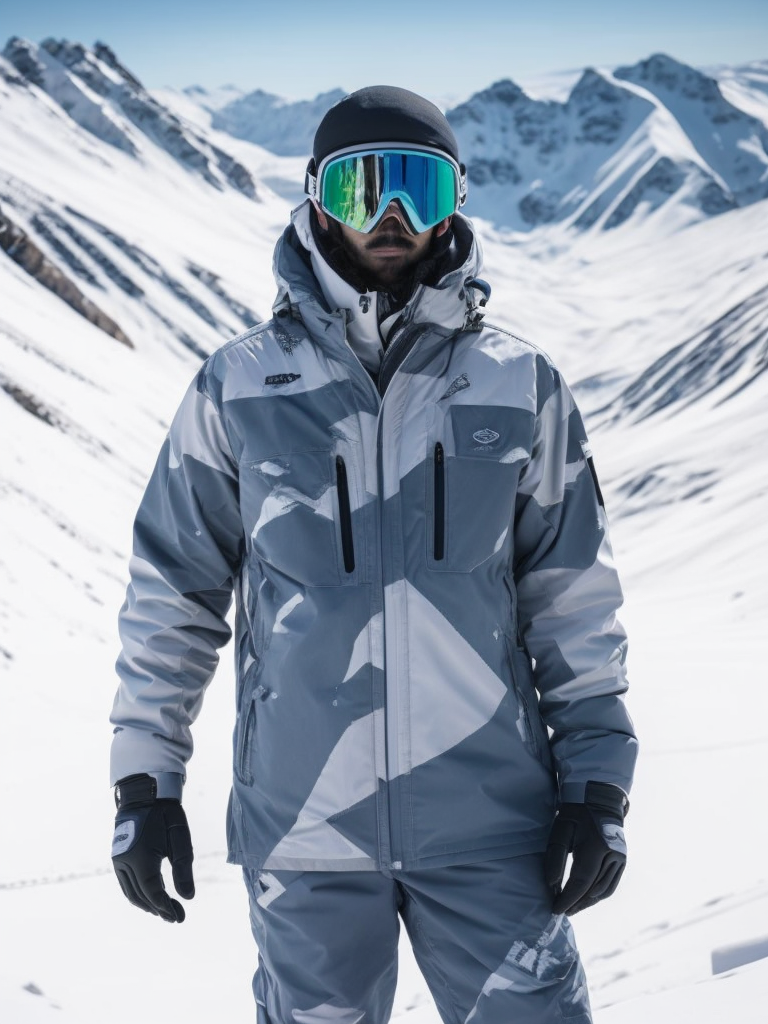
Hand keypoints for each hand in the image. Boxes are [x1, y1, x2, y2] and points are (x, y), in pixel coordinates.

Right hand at [112, 774, 194, 922]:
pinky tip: (152, 897)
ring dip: (147, 905)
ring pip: (131, 893)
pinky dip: (139, 895)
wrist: (143, 794)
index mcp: (141, 857)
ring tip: (165, 910)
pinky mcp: (118, 858)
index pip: (152, 891)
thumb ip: (183, 866)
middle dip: (158, 909)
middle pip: (141, 896)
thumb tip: (188, 897)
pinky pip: (126, 884)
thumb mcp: (180, 836)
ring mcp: (119, 860)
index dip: (165, 907)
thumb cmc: (165, 813)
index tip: (178, 917)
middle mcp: (125, 862)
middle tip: (176, 917)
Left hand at [544, 781, 627, 915]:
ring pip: (603, 890)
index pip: (581, 882)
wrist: (600, 799)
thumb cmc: (576, 813)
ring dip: (587, 902)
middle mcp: (612, 856)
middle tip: (561, 911)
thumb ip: (556, 857)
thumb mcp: (561, 829)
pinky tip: (586, 898)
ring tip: (572, 907)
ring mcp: (620, 859)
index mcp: (595, 847)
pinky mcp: (622, 860)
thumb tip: (552, 884)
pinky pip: (611, 884)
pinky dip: (598, 894)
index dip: (568, 898)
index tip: (555, 909)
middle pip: (593, 890)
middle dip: (576, 903)